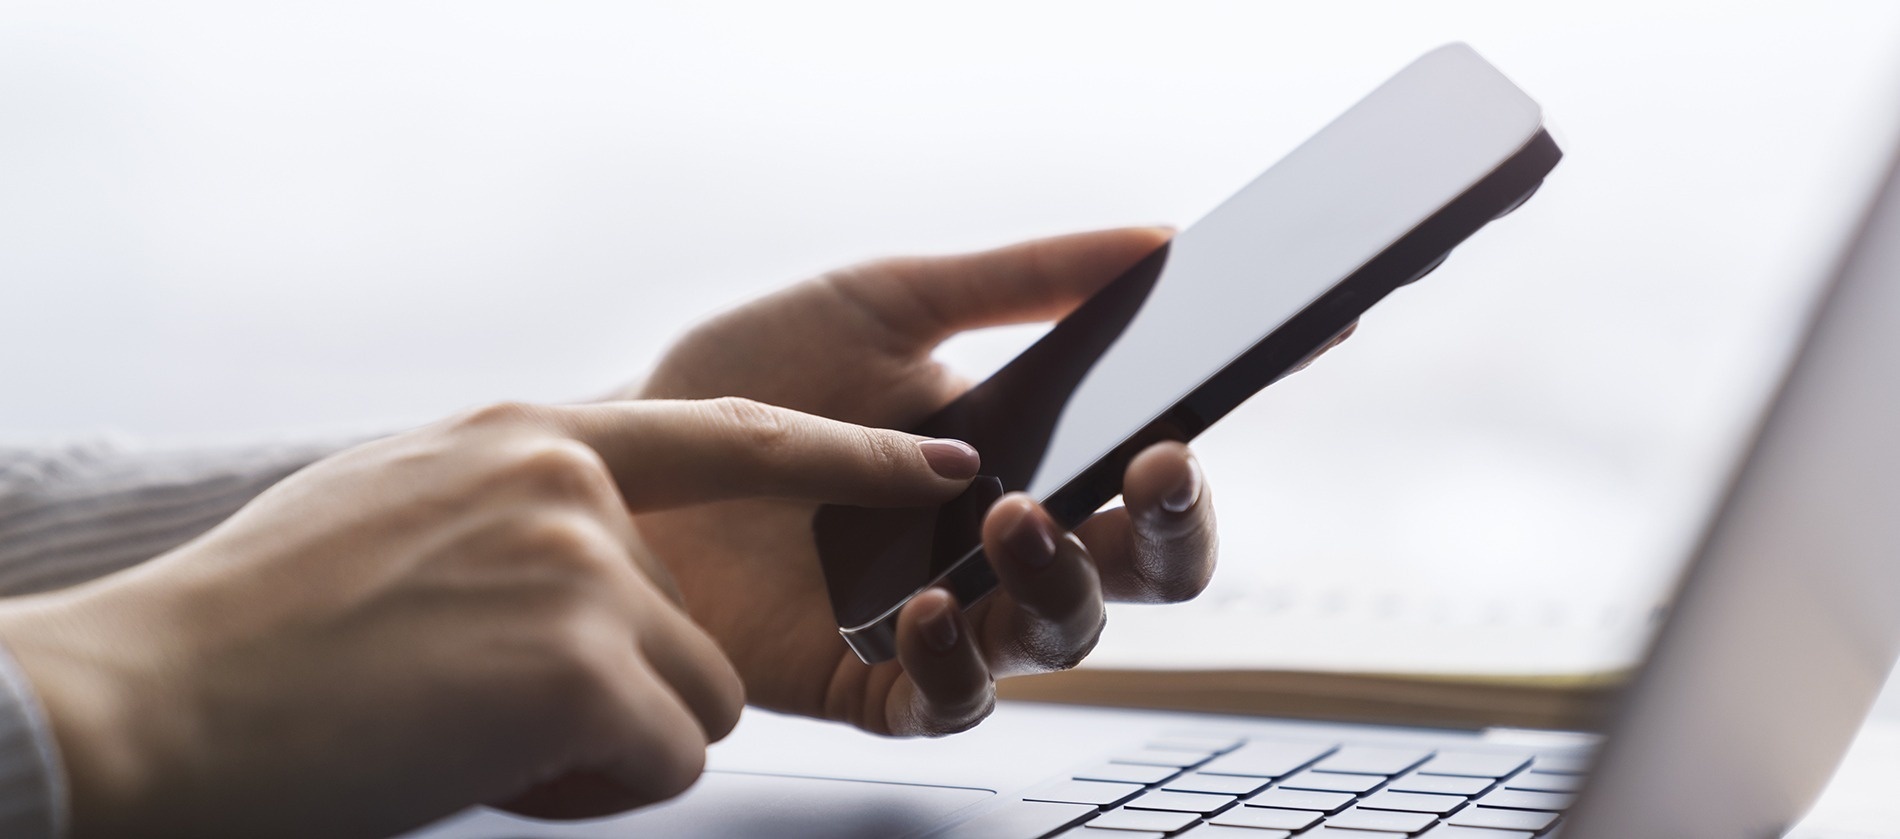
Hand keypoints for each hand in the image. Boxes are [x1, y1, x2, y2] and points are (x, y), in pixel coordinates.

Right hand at [0, 399, 978, 837]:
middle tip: (488, 714)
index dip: (843, 453)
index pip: (727, 436)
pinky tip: (481, 765)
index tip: (936, 460)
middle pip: (704, 629)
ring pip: (698, 703)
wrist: (148, 697)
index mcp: (528, 439)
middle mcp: (572, 485)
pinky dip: (589, 792)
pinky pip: (667, 763)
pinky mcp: (584, 661)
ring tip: (474, 734)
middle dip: (626, 699)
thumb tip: (591, 565)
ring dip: (609, 748)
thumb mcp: (397, 510)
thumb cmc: (254, 629)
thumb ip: (515, 514)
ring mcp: (585, 565)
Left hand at [635, 228, 1255, 735]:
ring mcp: (947, 622)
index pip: (1155, 469)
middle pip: (1145, 573)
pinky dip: (958, 659)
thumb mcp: (885, 303)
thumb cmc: (751, 381)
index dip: (1224, 433)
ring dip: (1060, 578)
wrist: (626, 458)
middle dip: (1173, 529)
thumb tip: (1161, 237)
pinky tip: (936, 605)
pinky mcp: (873, 683)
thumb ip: (1019, 278)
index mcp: (1030, 461)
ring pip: (1063, 637)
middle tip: (1152, 468)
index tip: (1299, 355)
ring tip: (1011, 516)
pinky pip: (949, 702)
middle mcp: (1004, 550)